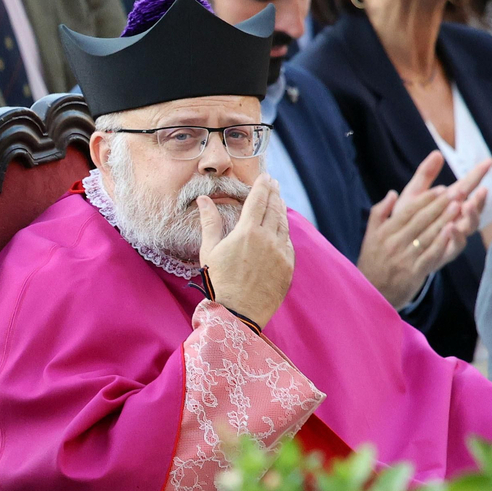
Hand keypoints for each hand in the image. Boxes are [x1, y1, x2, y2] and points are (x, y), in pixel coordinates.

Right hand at [198, 174, 293, 327]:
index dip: (263, 185)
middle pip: (274, 208)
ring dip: (281, 210)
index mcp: (248, 231)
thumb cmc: (218, 283)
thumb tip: (203, 200)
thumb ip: (210, 222)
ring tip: (278, 201)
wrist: (237, 313)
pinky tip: (280, 229)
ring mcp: (281, 253)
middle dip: (274, 193)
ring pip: (284, 224)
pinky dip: (284, 232)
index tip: (266, 177)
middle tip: (274, 183)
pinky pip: (288, 243)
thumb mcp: (209, 251)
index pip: (259, 199)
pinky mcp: (288, 267)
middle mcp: (268, 238)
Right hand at [357, 152, 488, 307]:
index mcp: (384, 233)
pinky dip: (442, 241)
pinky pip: (430, 254)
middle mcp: (394, 243)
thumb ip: (379, 213)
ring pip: (428, 234)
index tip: (441, 189)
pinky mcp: (413, 273)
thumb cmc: (372, 263)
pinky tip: (453, 230)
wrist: (371, 295)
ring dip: (445, 219)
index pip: (407, 211)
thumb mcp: (369, 236)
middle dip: (440, 205)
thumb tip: (392, 193)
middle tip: (457, 192)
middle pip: (420, 220)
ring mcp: (404, 258)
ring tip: (459, 206)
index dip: (426, 199)